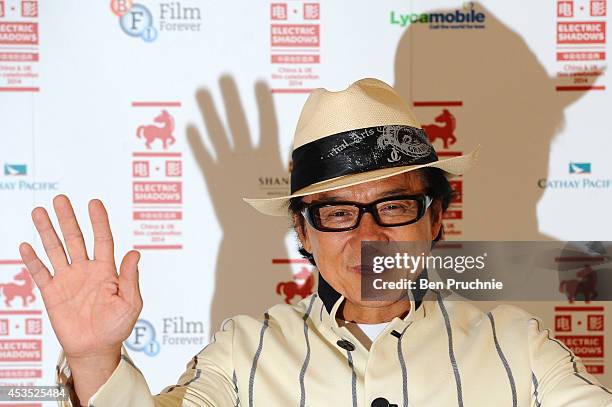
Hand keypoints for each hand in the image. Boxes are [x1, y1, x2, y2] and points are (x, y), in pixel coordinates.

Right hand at [19, 195, 142, 359]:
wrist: (96, 349)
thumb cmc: (117, 326)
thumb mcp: (131, 302)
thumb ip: (131, 278)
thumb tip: (134, 253)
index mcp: (107, 270)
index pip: (102, 239)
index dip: (99, 221)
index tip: (94, 203)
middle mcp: (86, 270)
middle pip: (75, 239)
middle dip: (68, 219)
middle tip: (61, 199)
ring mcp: (68, 279)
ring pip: (56, 250)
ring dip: (47, 231)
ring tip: (39, 211)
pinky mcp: (52, 293)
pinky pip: (41, 273)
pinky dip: (33, 260)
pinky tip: (26, 245)